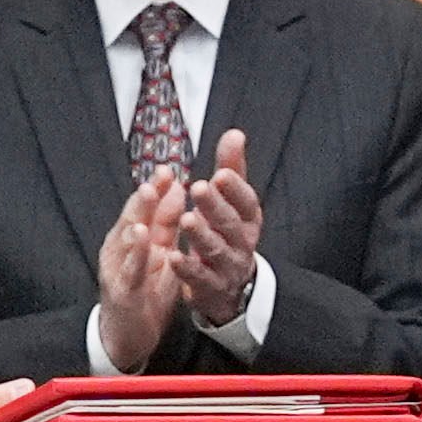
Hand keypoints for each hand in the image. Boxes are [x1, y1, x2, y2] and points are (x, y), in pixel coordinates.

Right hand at [94, 175, 188, 370]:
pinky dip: (135, 252)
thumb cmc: (144, 292)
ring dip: (136, 214)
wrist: (127, 335)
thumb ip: (167, 224)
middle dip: (147, 193)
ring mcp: (118, 268)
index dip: (158, 188)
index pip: (147, 208)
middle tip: (159, 173)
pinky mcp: (121, 289)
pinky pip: (129, 268)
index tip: (170, 168)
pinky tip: (141, 237)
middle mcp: (122, 249)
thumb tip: (177, 189)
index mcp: (135, 239)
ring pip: (127, 236)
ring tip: (148, 194)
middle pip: (134, 215)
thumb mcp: (160, 254)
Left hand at [177, 130, 264, 328]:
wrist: (231, 285)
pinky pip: (200, 278)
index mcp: (248, 219)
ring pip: (216, 250)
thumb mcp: (232, 202)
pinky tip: (172, 256)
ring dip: (201, 235)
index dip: (235, 188)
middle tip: (199, 188)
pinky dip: (187, 268)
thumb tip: (234, 133)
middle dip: (215, 206)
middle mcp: (242, 242)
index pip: (246, 202)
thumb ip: (232, 169)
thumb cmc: (227, 232)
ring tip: (187, 219)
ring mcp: (227, 267)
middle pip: (230, 224)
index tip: (220, 173)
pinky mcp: (211, 287)